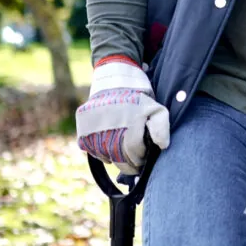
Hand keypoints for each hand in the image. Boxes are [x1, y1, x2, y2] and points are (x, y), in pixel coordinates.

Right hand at [75, 55, 169, 174]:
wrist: (114, 82)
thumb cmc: (139, 100)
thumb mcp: (156, 109)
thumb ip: (162, 128)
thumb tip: (162, 146)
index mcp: (130, 123)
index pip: (134, 153)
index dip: (140, 159)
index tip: (144, 158)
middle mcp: (110, 127)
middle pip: (119, 158)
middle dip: (128, 163)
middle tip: (134, 162)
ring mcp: (94, 128)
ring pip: (105, 156)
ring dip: (115, 158)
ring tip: (123, 153)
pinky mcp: (83, 128)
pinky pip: (91, 150)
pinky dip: (100, 152)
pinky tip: (109, 146)